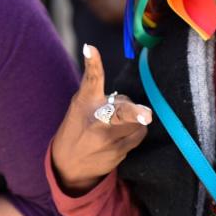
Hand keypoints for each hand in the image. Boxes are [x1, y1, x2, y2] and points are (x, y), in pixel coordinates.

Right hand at [50, 44, 151, 193]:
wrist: (69, 167)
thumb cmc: (78, 127)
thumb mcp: (80, 106)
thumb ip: (99, 94)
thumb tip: (126, 95)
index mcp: (85, 102)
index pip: (91, 78)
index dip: (92, 62)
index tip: (90, 48)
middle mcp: (96, 120)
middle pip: (122, 111)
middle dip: (135, 112)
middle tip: (146, 115)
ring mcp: (108, 140)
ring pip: (138, 122)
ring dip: (135, 118)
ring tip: (119, 122)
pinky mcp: (118, 154)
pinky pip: (139, 135)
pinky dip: (136, 131)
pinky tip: (121, 135)